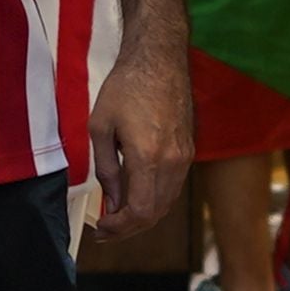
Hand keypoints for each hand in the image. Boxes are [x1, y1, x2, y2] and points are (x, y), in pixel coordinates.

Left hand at [85, 39, 194, 240]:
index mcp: (148, 156)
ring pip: (167, 203)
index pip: (139, 211)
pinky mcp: (189, 151)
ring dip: (143, 217)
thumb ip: (105, 169)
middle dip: (128, 228)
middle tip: (106, 230)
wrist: (159, 59)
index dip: (119, 228)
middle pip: (155, 214)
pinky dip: (155, 200)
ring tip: (117, 217)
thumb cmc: (126, 86)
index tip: (101, 229)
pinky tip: (135, 196)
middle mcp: (173, 161)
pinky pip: (173, 187)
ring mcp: (185, 157)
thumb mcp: (100, 127)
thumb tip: (112, 202)